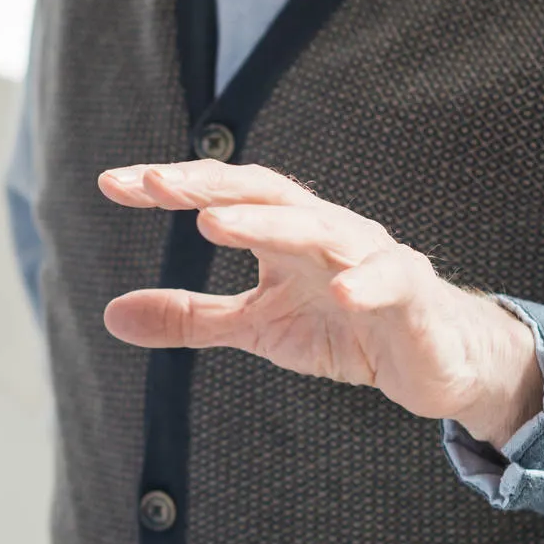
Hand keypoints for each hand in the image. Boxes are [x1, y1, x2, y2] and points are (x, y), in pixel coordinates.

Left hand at [99, 160, 543, 447]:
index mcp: (285, 233)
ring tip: (214, 224)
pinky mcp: (412, 295)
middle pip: (265, 194)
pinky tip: (343, 295)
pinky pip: (391, 282)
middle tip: (155, 182)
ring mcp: (371, 258)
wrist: (433, 361)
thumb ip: (190, 318)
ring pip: (321, 228)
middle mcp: (325, 231)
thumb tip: (110, 316)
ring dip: (268, 224)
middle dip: (209, 185)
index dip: (171, 187)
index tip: (112, 183)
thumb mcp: (256, 327)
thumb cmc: (345, 330)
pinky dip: (368, 284)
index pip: (222, 195)